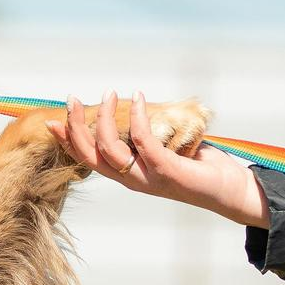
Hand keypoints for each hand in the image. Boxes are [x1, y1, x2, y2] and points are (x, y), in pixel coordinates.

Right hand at [46, 91, 270, 227]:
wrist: (232, 192)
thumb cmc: (200, 168)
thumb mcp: (165, 150)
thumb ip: (145, 138)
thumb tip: (133, 113)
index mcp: (126, 176)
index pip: (87, 159)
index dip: (67, 141)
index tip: (53, 121)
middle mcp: (131, 179)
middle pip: (90, 154)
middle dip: (76, 126)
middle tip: (72, 99)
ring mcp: (147, 177)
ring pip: (110, 148)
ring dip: (105, 117)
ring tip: (111, 93)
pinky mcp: (167, 171)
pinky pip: (143, 140)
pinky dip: (138, 117)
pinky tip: (139, 98)